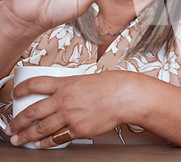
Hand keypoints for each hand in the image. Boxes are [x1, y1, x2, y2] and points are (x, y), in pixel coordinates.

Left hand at [5, 71, 139, 147]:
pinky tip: (39, 144)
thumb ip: (71, 88)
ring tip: (18, 139)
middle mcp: (64, 100)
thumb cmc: (112, 86)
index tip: (15, 94)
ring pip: (40, 128)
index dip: (21, 90)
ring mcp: (70, 116)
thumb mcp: (86, 79)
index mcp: (65, 84)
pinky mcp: (78, 129)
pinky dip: (45, 143)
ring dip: (26, 135)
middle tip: (10, 127)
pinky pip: (56, 138)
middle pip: (32, 112)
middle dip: (17, 122)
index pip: (35, 84)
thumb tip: (62, 95)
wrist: (126, 96)